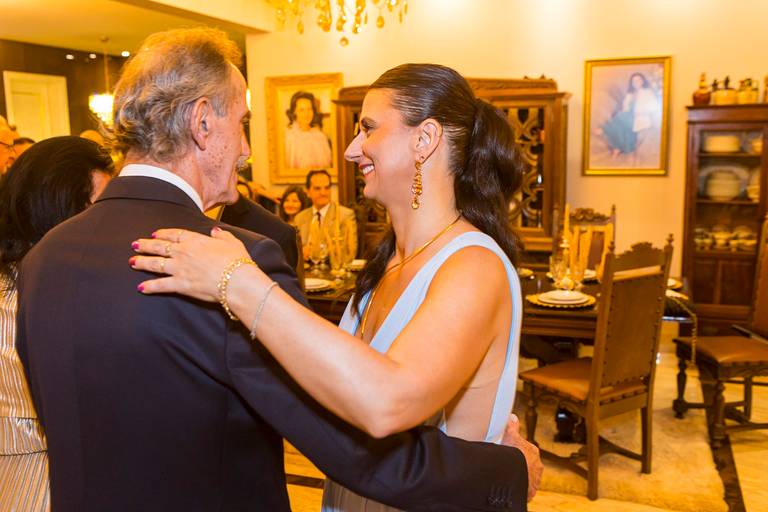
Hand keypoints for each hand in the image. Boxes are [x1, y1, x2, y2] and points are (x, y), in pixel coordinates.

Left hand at [130, 227, 249, 301]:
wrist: (236, 279)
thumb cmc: (236, 261)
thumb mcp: (232, 242)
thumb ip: (222, 235)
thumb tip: (215, 231)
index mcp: (196, 240)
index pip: (174, 234)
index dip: (163, 233)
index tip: (155, 233)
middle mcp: (183, 252)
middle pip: (159, 247)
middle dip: (145, 245)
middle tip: (135, 245)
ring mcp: (179, 268)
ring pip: (154, 264)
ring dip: (141, 262)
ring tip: (132, 262)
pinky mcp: (180, 284)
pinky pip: (160, 285)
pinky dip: (150, 286)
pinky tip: (141, 288)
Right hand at [502, 413, 541, 501]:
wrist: (513, 476)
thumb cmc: (513, 456)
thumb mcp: (509, 436)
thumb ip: (512, 426)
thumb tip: (512, 416)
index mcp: (533, 451)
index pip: (526, 449)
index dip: (516, 449)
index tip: (509, 452)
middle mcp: (537, 465)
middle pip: (527, 462)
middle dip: (519, 463)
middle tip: (507, 464)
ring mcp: (535, 478)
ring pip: (527, 475)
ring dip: (520, 476)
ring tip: (508, 475)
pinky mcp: (531, 490)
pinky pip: (525, 488)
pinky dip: (519, 487)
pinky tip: (511, 485)